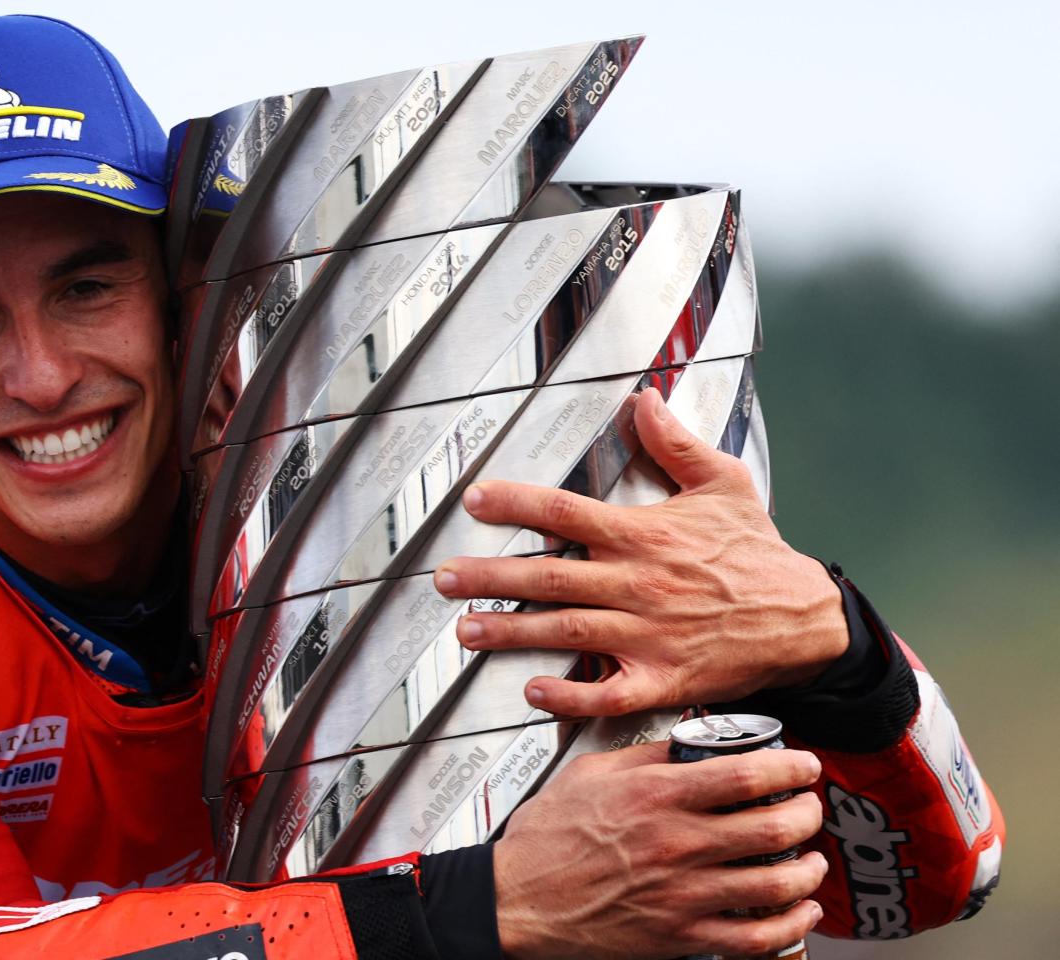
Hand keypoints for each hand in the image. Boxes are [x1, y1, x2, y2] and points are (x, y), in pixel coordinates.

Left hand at [434, 388, 847, 715]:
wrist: (807, 621)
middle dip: (491, 577)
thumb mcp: (722, 484)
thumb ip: (675, 444)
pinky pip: (609, 693)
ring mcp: (649, 635)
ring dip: (512, 632)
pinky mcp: (664, 679)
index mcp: (645, 534)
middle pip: (550, 576)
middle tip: (443, 578)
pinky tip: (534, 691)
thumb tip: (644, 399)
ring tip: (467, 630)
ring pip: (567, 632)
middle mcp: (639, 583)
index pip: (566, 511)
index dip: (514, 503)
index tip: (474, 499)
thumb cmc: (758, 552)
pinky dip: (571, 695)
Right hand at [494, 741, 826, 958]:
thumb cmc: (544, 840)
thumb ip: (643, 758)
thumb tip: (685, 745)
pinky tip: (799, 911)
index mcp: (655, 797)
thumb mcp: (588, 774)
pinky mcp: (680, 936)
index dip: (792, 768)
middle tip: (809, 808)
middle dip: (807, 815)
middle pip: (774, 826)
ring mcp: (682, 894)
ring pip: (777, 883)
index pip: (747, 775)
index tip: (803, 767)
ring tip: (810, 859)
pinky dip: (791, 924)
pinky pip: (756, 937)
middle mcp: (676, 843)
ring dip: (808, 869)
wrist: (516, 899)